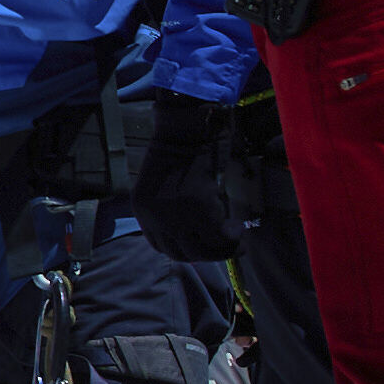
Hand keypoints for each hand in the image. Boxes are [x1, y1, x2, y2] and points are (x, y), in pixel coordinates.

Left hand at [133, 89, 240, 264]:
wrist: (187, 129)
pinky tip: (240, 228)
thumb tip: (197, 228)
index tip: (202, 243)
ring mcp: (176, 218)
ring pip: (200, 251)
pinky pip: (218, 238)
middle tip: (226, 246)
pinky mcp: (199, 213)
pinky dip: (232, 238)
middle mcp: (154, 218)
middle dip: (205, 253)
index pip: (160, 245)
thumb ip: (171, 207)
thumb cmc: (179, 149)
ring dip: (221, 249)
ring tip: (237, 240)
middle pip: (181, 253)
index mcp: (142, 209)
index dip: (184, 248)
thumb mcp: (163, 184)